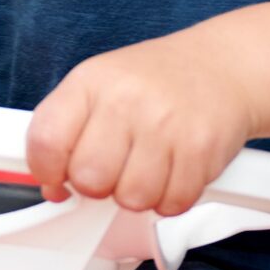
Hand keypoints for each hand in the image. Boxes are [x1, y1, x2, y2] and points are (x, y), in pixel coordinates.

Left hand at [27, 32, 257, 215]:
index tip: (59, 176)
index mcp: (91, 82)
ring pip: (132, 199)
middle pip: (89, 179)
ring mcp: (166, 125)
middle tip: (115, 167)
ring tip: (149, 166)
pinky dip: (171, 198)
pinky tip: (174, 170)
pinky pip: (172, 204)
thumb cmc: (157, 81)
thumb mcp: (102, 87)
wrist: (224, 66)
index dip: (47, 171)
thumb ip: (67, 132)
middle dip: (99, 185)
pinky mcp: (201, 149)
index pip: (46, 142)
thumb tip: (50, 186)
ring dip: (139, 194)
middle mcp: (127, 100)